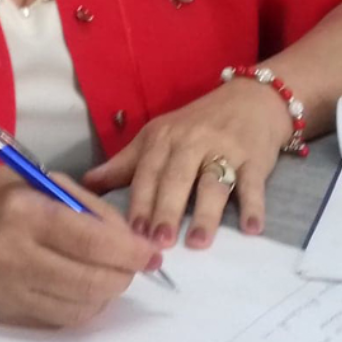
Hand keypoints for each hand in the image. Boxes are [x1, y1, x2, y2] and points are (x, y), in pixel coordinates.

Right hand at [0, 166, 161, 328]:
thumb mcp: (39, 181)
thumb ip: (85, 207)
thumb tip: (131, 239)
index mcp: (23, 211)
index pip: (92, 241)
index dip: (130, 251)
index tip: (149, 251)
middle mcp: (12, 255)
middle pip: (91, 282)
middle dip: (124, 275)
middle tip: (134, 262)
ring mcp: (6, 290)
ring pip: (81, 307)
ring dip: (106, 292)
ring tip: (106, 270)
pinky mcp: (4, 313)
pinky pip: (61, 319)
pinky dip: (82, 304)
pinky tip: (80, 283)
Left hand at [81, 80, 290, 249]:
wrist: (251, 99)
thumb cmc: (198, 125)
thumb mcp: (158, 137)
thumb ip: (125, 164)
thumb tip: (85, 185)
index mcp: (163, 138)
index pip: (147, 172)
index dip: (139, 202)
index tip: (131, 232)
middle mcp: (192, 142)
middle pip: (177, 178)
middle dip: (166, 210)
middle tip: (158, 243)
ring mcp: (225, 149)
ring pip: (213, 182)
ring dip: (205, 212)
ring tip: (197, 242)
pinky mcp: (255, 158)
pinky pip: (253, 184)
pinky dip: (254, 206)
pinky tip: (252, 229)